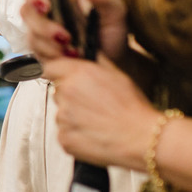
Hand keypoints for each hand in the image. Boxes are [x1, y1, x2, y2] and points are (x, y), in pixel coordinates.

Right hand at [19, 0, 129, 63]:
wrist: (112, 62)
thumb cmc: (113, 31)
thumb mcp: (116, 12)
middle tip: (45, 7)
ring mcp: (42, 17)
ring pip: (27, 13)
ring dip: (44, 27)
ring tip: (68, 41)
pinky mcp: (38, 40)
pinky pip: (31, 39)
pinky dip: (47, 47)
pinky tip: (67, 53)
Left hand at [47, 54, 156, 169]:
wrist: (141, 139)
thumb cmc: (133, 108)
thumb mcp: (117, 74)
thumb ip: (95, 61)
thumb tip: (82, 52)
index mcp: (77, 74)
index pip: (50, 67)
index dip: (58, 73)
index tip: (64, 79)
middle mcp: (66, 93)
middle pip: (58, 91)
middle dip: (71, 96)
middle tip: (93, 105)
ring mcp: (63, 117)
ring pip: (62, 113)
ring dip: (74, 116)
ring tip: (97, 122)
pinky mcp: (64, 139)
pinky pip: (65, 133)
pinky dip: (76, 135)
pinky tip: (94, 134)